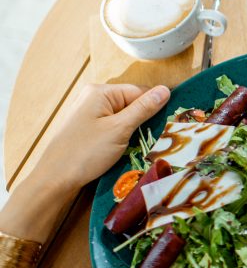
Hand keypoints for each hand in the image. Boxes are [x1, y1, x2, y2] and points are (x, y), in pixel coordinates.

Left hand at [33, 83, 169, 191]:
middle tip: (157, 137)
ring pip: (124, 116)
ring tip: (142, 144)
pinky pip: (114, 125)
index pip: (140, 91)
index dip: (155, 107)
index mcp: (100, 91)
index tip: (169, 125)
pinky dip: (124, 135)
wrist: (55, 178)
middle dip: (145, 119)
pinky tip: (127, 148)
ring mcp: (90, 112)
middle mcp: (94, 97)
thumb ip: (143, 108)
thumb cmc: (86, 152)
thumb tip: (165, 90)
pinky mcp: (88, 127)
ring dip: (135, 130)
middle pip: (132, 102)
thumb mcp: (120, 129)